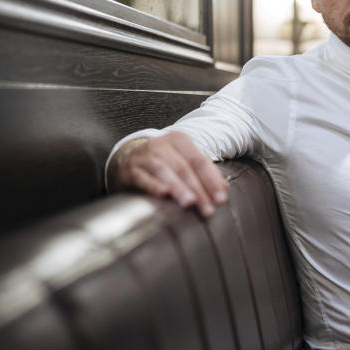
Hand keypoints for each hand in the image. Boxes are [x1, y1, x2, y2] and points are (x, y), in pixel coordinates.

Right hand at [109, 131, 228, 217]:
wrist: (126, 158)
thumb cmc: (162, 163)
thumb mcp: (183, 162)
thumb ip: (203, 173)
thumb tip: (224, 189)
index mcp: (179, 140)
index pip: (199, 161)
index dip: (212, 180)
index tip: (221, 199)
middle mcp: (161, 144)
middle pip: (184, 168)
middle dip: (198, 190)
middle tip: (208, 210)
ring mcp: (144, 156)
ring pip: (164, 171)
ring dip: (179, 188)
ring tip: (190, 203)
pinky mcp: (130, 169)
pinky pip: (142, 177)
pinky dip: (153, 185)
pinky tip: (163, 194)